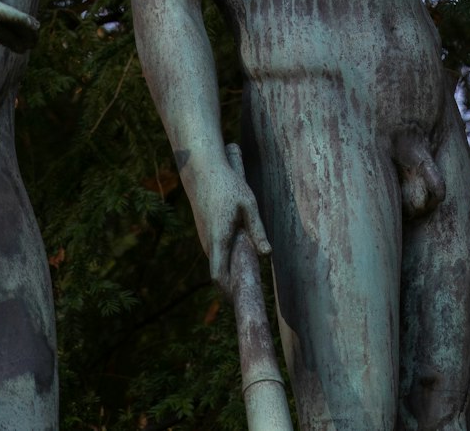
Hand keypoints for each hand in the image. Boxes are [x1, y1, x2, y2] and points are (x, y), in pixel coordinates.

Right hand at [196, 159, 270, 298]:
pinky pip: (215, 249)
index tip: (240, 299)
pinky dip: (225, 255)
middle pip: (218, 271)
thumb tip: (267, 254)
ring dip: (229, 266)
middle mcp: (208, 241)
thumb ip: (257, 230)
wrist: (202, 169)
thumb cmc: (228, 184)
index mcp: (219, 239)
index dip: (227, 291)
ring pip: (217, 259)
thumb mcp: (248, 204)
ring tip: (248, 268)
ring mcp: (204, 235)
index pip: (218, 276)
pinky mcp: (204, 229)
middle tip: (251, 286)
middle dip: (232, 282)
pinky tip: (239, 247)